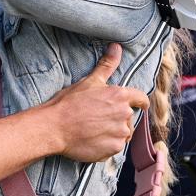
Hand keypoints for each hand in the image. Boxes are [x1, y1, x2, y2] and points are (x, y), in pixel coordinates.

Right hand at [43, 43, 149, 162]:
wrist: (54, 127)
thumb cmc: (68, 103)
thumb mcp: (89, 81)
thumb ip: (107, 65)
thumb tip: (117, 47)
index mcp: (120, 96)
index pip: (141, 99)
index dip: (139, 102)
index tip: (138, 105)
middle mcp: (124, 114)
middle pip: (128, 118)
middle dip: (117, 118)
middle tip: (97, 119)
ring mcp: (120, 133)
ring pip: (122, 134)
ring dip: (112, 133)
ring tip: (93, 130)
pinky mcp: (114, 149)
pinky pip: (115, 147)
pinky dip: (106, 145)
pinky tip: (91, 140)